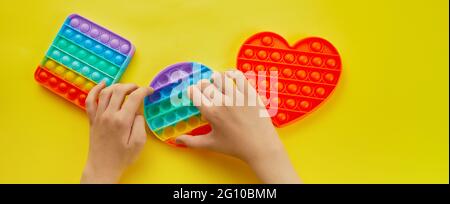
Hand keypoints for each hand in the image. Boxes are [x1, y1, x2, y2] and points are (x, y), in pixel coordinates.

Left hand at [81, 82, 152, 183]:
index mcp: (122, 121)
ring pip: (106, 92)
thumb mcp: (138, 143)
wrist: (102, 167)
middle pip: (119, 90)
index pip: (134, 98)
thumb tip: (138, 112)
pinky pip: (90, 100)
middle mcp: (109, 115)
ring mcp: (98, 116)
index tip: (150, 90)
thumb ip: (140, 124)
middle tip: (139, 88)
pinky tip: (102, 84)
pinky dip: (95, 89)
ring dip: (117, 86)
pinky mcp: (92, 119)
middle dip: (131, 86)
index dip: (144, 91)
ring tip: (126, 87)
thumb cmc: (122, 158)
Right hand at [176, 71, 299, 182]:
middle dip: (203, 84)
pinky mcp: (250, 93)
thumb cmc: (235, 147)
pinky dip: (232, 73)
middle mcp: (222, 102)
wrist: (260, 146)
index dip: (192, 91)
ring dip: (216, 78)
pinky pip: (239, 76)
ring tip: (217, 82)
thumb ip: (191, 142)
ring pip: (220, 77)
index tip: (195, 93)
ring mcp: (237, 96)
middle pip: (205, 83)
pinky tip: (230, 77)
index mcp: (211, 113)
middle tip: (206, 89)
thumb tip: (176, 141)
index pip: (194, 92)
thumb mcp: (211, 144)